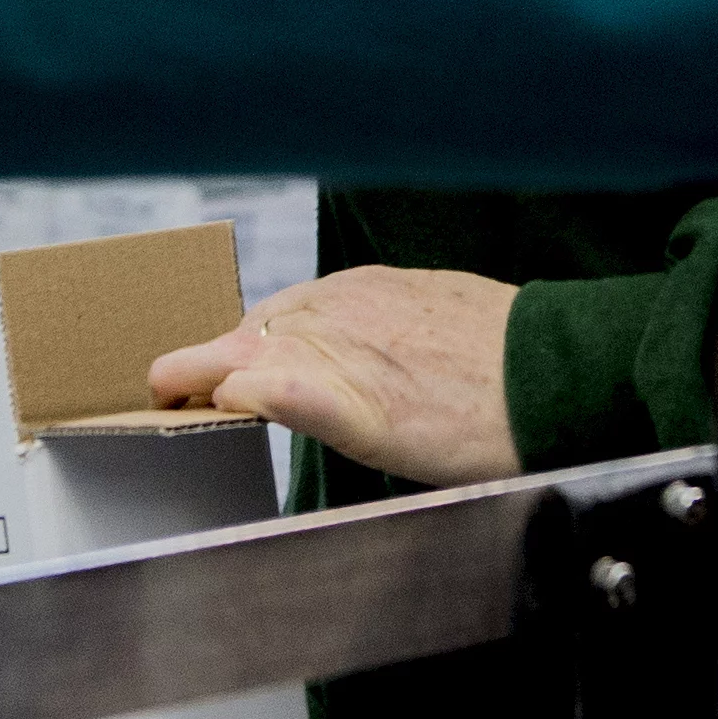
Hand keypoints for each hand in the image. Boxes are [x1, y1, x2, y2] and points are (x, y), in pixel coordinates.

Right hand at [146, 265, 523, 486]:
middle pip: (250, 331)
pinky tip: (318, 342)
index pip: (225, 360)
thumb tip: (233, 382)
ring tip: (243, 367)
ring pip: (288, 311)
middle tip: (184, 385)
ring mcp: (367, 292)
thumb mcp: (383, 435)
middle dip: (212, 357)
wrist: (557, 374)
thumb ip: (301, 402)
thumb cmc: (479, 422)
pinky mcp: (398, 283)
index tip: (160, 397)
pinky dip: (305, 321)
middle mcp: (336, 310)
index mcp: (321, 349)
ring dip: (257, 338)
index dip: (184, 380)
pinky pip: (329, 297)